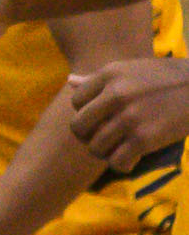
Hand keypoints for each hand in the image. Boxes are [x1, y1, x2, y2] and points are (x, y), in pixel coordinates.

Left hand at [70, 55, 188, 169]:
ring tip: (120, 148)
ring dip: (106, 153)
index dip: (86, 113)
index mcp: (109, 74)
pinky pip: (117, 162)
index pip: (76, 101)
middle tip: (103, 139)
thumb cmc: (166, 78)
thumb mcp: (130, 70)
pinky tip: (132, 158)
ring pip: (96, 148)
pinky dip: (122, 164)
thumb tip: (69, 82)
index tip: (102, 118)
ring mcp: (130, 117)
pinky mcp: (145, 138)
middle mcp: (115, 95)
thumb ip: (98, 79)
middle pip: (78, 127)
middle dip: (88, 137)